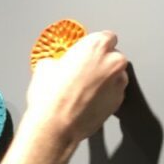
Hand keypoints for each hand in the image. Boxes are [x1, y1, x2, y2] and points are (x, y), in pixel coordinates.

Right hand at [25, 31, 127, 146]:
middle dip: (101, 63)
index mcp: (96, 46)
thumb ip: (59, 60)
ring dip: (105, 80)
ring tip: (84, 90)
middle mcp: (112, 62)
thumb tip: (57, 65)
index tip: (88, 52)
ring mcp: (118, 83)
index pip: (107, 37)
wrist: (55, 126)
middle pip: (114, 56)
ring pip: (116, 75)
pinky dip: (105, 96)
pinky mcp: (118, 102)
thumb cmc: (50, 97)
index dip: (96, 45)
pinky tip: (88, 101)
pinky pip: (114, 93)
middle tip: (83, 73)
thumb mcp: (45, 67)